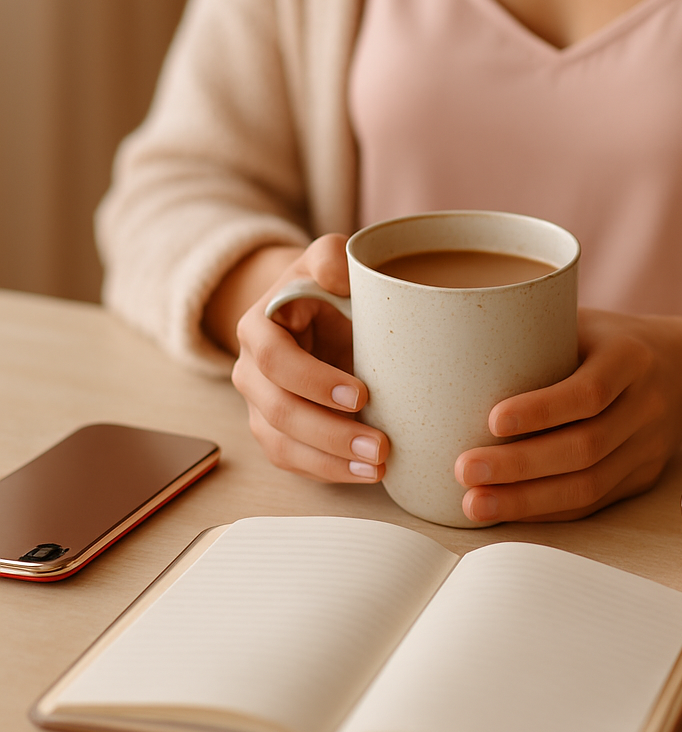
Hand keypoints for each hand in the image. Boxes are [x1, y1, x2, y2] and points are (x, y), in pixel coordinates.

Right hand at [229, 235, 389, 483]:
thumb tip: (338, 276)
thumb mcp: (327, 258)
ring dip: (332, 461)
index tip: (362, 394)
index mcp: (258, 327)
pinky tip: (365, 474)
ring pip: (283, 445)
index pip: (275, 361)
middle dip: (330, 433)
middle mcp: (251, 371)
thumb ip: (331, 257)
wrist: (314, 310)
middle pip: (279, 412)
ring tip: (380, 467)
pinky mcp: (276, 431)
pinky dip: (329, 472)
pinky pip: (293, 461)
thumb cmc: (326, 285)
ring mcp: (260, 405)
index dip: (314, 381)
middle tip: (381, 445)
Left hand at [454, 308, 681, 521]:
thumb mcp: (586, 320)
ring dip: (527, 500)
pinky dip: (547, 512)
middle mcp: (647, 404)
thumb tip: (452, 351)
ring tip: (474, 503)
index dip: (542, 410)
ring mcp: (649, 447)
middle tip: (463, 470)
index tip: (492, 419)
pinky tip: (506, 512)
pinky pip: (593, 502)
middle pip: (585, 447)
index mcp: (631, 356)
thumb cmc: (614, 338)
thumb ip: (536, 334)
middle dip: (520, 466)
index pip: (589, 391)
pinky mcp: (642, 477)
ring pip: (589, 486)